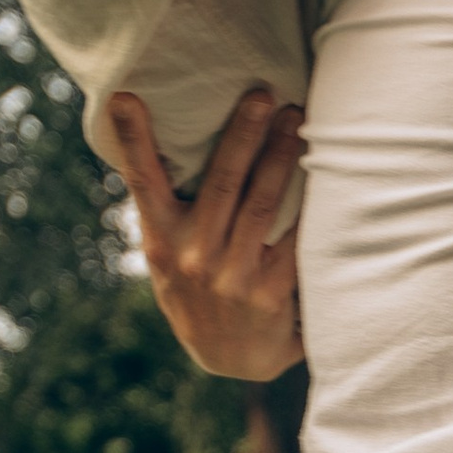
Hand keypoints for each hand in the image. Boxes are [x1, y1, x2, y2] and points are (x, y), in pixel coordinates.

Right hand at [108, 88, 306, 380]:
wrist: (229, 358)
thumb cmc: (197, 289)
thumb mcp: (167, 256)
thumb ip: (166, 209)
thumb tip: (156, 138)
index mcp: (163, 240)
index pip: (143, 181)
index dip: (133, 139)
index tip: (125, 96)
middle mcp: (194, 257)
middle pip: (221, 183)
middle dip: (243, 134)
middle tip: (263, 94)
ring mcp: (233, 277)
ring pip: (262, 204)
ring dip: (282, 157)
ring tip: (297, 119)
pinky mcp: (271, 294)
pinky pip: (295, 239)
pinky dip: (311, 204)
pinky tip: (327, 174)